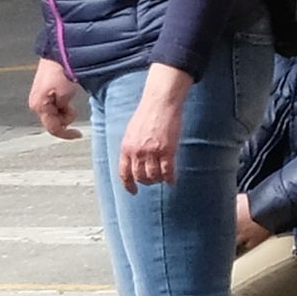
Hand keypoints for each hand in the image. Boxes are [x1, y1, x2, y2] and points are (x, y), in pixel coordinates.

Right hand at [27, 58, 84, 141]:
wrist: (58, 54)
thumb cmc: (60, 72)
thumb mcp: (64, 95)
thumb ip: (63, 112)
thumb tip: (64, 118)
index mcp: (39, 106)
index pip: (53, 128)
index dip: (66, 134)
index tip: (79, 134)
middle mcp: (36, 104)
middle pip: (54, 121)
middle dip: (65, 117)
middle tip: (71, 104)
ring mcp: (38, 98)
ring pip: (55, 114)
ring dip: (64, 109)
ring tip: (68, 95)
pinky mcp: (43, 93)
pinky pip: (55, 106)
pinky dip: (62, 104)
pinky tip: (66, 94)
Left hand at [116, 66, 191, 190]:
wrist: (159, 104)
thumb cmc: (146, 115)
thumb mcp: (131, 132)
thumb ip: (131, 147)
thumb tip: (132, 161)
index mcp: (126, 147)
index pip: (124, 172)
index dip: (128, 185)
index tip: (133, 192)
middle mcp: (137, 152)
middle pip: (140, 177)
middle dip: (146, 182)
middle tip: (153, 181)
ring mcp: (152, 152)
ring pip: (154, 176)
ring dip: (158, 180)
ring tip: (162, 179)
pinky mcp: (167, 150)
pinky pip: (168, 171)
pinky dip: (170, 179)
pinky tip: (172, 180)